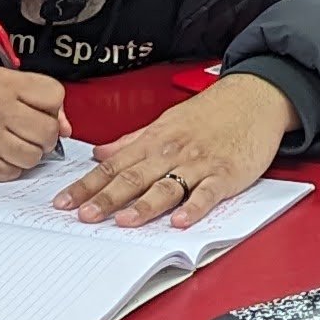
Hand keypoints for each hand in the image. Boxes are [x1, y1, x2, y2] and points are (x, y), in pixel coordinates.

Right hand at [0, 66, 67, 181]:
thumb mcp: (0, 81)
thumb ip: (38, 96)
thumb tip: (66, 128)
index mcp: (3, 84)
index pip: (53, 95)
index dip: (53, 106)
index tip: (41, 110)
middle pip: (48, 131)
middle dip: (45, 135)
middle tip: (30, 132)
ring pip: (33, 156)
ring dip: (29, 154)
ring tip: (15, 144)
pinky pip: (13, 172)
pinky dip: (11, 167)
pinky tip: (0, 154)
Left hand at [56, 73, 296, 232]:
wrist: (255, 97)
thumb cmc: (212, 112)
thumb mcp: (166, 122)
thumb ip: (132, 141)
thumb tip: (100, 154)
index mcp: (154, 140)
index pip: (113, 165)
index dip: (87, 184)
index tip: (65, 201)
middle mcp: (172, 151)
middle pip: (134, 177)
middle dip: (106, 198)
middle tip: (84, 215)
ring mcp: (199, 163)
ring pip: (167, 186)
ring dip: (144, 205)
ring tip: (123, 221)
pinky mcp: (226, 174)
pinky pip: (208, 193)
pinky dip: (195, 208)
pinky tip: (181, 222)